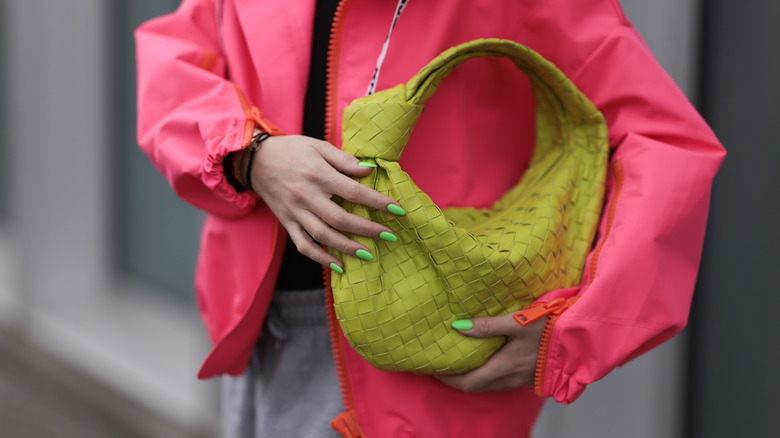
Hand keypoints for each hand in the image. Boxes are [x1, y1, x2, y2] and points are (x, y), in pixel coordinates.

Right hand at [249, 135, 400, 268]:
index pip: (353, 191)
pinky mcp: (287, 223)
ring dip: (347, 248)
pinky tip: (338, 267)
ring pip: (323, 235)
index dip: (376, 202)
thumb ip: (344, 159)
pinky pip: (303, 245)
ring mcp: (295, 212)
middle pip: (340, 218)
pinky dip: (320, 258)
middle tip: (389, 236)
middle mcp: (306, 196)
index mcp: (318, 174)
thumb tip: (369, 170)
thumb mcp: (318, 146)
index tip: (397, 210)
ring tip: (369, 254)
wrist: (255, 159)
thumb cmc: (292, 150)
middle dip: (367, 230)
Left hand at [438, 314, 546, 391]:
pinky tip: (487, 361)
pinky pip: (502, 381)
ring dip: (473, 378)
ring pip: (490, 385)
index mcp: (504, 367)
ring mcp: (521, 379)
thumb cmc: (550, 328)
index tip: (435, 371)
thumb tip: (458, 326)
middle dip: (457, 381)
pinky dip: (488, 375)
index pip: (468, 382)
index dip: (449, 379)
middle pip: (477, 387)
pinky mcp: (530, 376)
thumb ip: (487, 325)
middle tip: (444, 368)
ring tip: (461, 363)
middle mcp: (511, 378)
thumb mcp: (518, 322)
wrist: (579, 339)